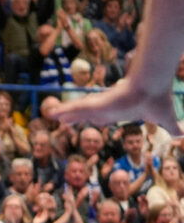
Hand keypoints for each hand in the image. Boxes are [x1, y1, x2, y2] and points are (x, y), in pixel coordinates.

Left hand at [51, 75, 179, 135]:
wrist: (153, 86)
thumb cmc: (158, 98)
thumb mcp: (165, 118)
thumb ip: (172, 128)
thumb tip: (183, 136)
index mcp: (122, 108)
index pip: (106, 114)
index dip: (97, 117)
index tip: (92, 119)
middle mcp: (108, 105)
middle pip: (88, 112)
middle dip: (76, 115)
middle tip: (64, 119)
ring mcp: (101, 104)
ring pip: (79, 110)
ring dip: (66, 113)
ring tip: (52, 115)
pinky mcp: (95, 104)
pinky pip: (75, 108)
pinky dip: (64, 111)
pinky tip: (51, 114)